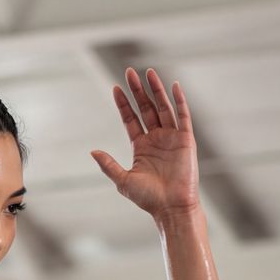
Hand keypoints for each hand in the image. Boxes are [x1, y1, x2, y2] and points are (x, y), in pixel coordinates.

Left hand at [90, 67, 199, 218]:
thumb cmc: (148, 198)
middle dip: (138, 91)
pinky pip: (183, 116)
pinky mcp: (186, 140)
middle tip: (129, 72)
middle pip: (145, 108)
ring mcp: (171, 137)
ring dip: (156, 90)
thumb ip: (108, 165)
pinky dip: (179, 101)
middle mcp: (156, 139)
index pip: (131, 119)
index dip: (124, 104)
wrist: (171, 207)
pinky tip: (173, 86)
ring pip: (163, 107)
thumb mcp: (123, 180)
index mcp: (141, 147)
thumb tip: (92, 151)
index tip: (115, 88)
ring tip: (148, 73)